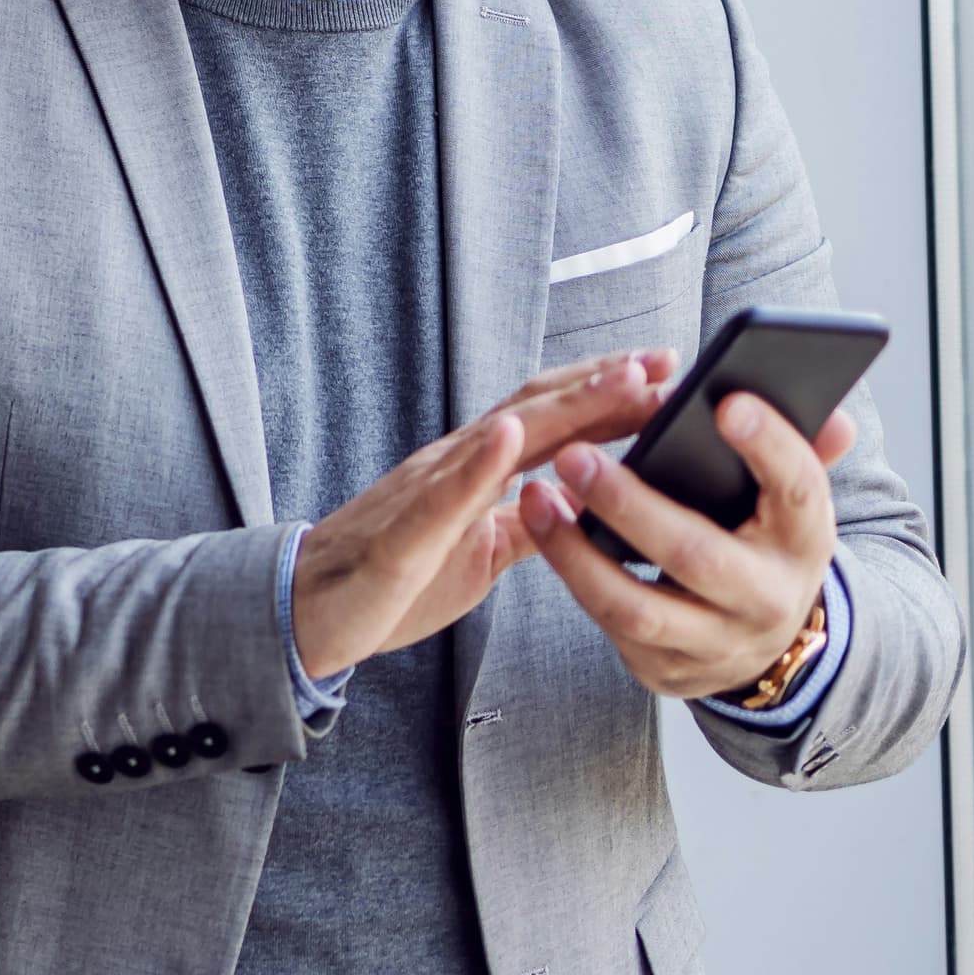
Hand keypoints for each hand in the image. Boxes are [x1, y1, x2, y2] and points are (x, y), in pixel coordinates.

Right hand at [289, 352, 674, 680]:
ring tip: (618, 381)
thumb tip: (586, 501)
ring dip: (563, 408)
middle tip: (665, 362)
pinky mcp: (401, 539)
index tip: (664, 369)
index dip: (606, 392)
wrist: (309, 612)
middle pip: (536, 410)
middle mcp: (451, 465)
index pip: (549, 417)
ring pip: (500, 439)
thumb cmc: (393, 582)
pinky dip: (478, 463)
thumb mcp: (483, 551)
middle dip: (603, 385)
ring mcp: (424, 495)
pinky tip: (508, 436)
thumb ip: (532, 522)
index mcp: (474, 470)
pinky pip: (441, 498)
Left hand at [520, 391, 857, 698]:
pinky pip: (611, 627)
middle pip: (698, 555)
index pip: (798, 490)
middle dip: (630, 506)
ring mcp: (716, 644)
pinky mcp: (668, 670)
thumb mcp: (792, 503)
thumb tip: (835, 415)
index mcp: (805, 541)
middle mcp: (767, 600)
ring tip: (537, 496)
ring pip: (637, 607)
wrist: (762, 643)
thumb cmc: (764, 542)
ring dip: (576, 552)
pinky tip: (545, 531)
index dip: (769, 446)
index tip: (726, 403)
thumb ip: (803, 451)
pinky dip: (573, 577)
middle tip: (574, 454)